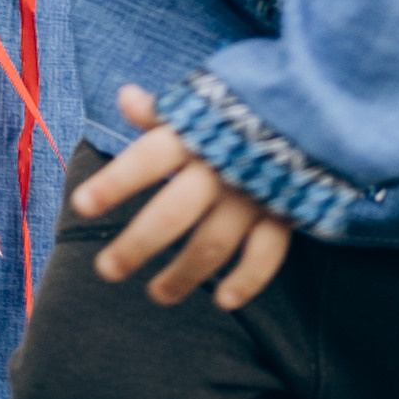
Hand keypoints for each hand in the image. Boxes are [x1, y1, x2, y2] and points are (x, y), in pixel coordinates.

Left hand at [69, 84, 293, 308]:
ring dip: (183, 274)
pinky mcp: (284, 212)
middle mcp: (219, 168)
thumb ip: (163, 111)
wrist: (317, 105)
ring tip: (156, 295)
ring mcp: (253, 193)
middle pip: (173, 213)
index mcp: (193, 136)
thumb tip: (126, 98)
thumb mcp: (201, 100)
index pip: (146, 160)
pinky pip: (268, 253)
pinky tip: (225, 300)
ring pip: (213, 243)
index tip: (81, 205)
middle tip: (107, 270)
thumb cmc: (242, 108)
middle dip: (138, 244)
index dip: (115, 183)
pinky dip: (249, 280)